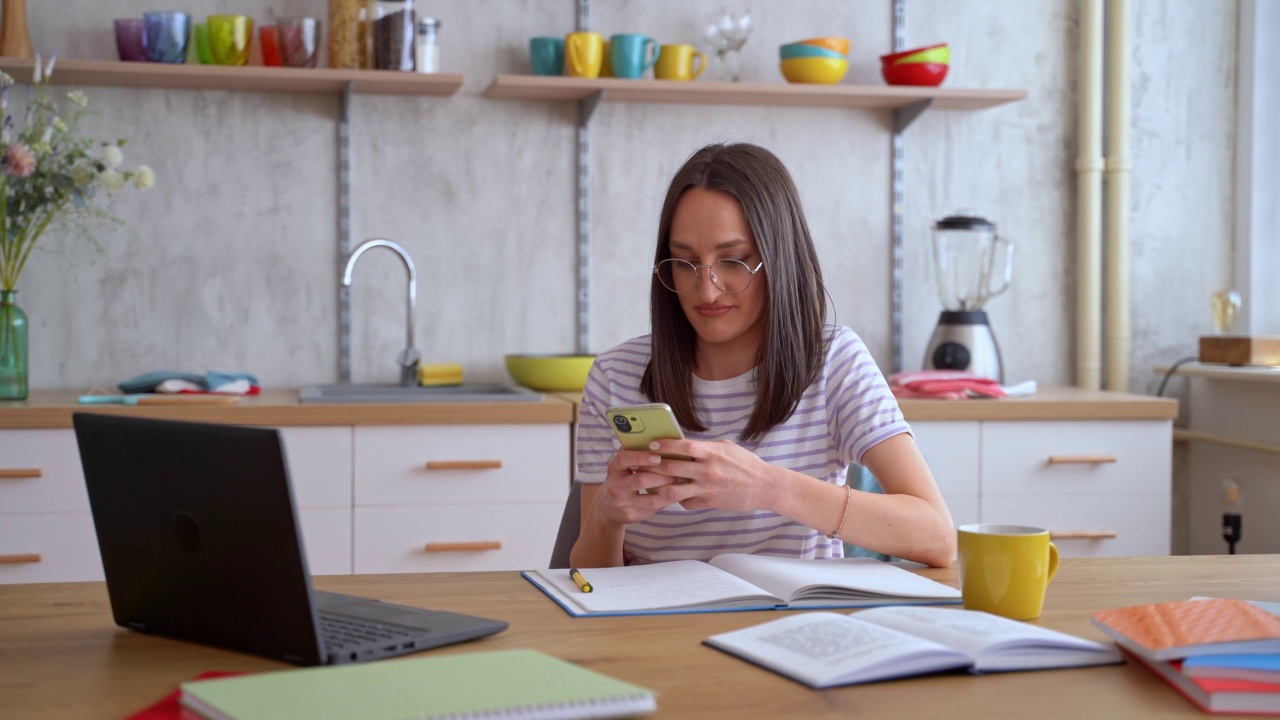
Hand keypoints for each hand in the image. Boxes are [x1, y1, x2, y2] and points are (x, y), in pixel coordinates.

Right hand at [590, 448, 682, 525]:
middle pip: (641, 480)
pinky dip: (666, 501)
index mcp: (613, 469)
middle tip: (678, 471)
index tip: (658, 456)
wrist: (608, 508)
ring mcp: (623, 503)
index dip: (641, 457)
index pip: (624, 459)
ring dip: (667, 489)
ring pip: (650, 498)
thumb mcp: (622, 466)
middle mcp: (615, 486)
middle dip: (662, 475)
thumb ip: (633, 453)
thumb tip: (655, 437)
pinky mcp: (632, 516)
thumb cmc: (622, 480)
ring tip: (679, 482)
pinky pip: (653, 509)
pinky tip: (675, 494)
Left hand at [646, 438, 776, 512]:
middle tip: (641, 463)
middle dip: (653, 465)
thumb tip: (684, 445)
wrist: (764, 486)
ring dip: (659, 486)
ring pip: (673, 490)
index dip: (665, 444)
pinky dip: (677, 499)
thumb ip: (706, 447)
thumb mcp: (727, 448)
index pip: (683, 446)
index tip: (652, 443)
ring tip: (650, 482)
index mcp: (712, 453)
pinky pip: (685, 502)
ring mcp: (707, 488)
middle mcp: (707, 471)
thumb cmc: (746, 464)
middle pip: (672, 468)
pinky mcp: (708, 502)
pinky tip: (673, 494)